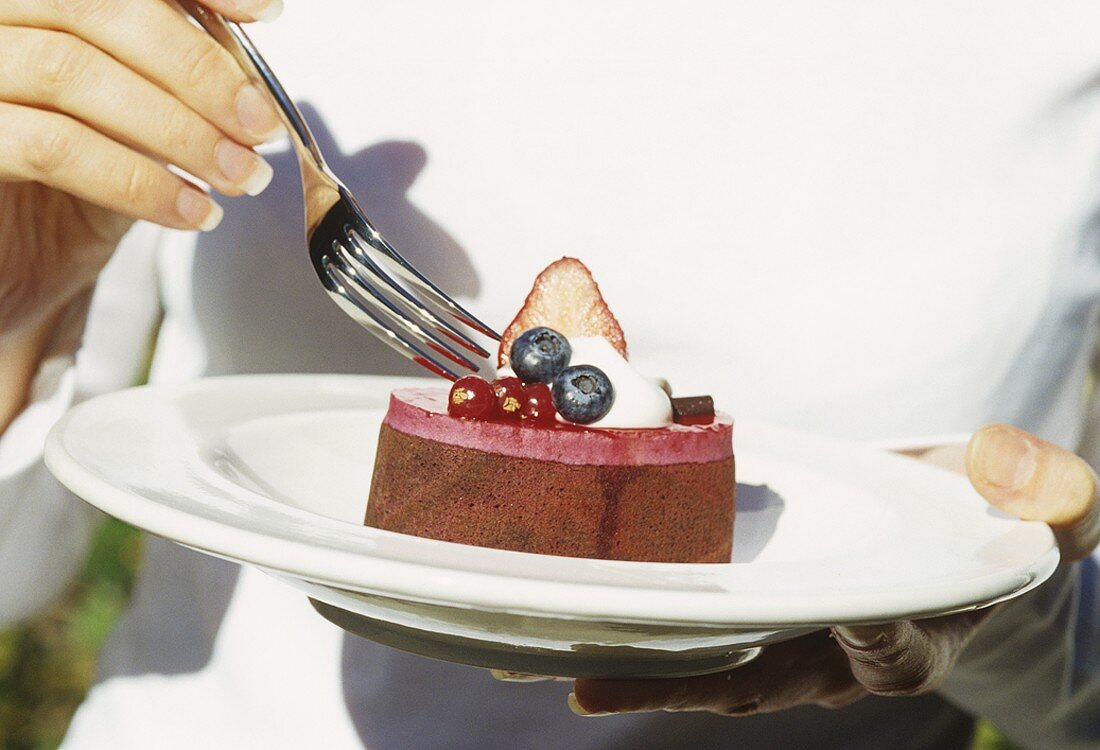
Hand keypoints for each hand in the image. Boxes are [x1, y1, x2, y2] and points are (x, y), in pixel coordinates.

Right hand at [0, 0, 284, 343]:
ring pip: (71, 70)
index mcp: (35, 9)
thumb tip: (250, 79)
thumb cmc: (70, 196)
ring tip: (235, 173)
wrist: (18, 271)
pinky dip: (137, 179)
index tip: (262, 11)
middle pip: (95, 6)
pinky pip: (52, 145)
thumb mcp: (138, 131)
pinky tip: (189, 208)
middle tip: (257, 124)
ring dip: (176, 128)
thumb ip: (178, 88)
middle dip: (196, 69)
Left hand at [568, 424, 1099, 716]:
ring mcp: (793, 631)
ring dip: (636, 662)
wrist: (961, 524)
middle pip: (756, 678)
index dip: (861, 643)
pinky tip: (581, 610)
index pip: (887, 654)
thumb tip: (1002, 465)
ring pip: (709, 659)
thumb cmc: (1001, 522)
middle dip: (676, 685)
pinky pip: (698, 619)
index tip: (837, 620)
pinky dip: (644, 619)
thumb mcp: (1056, 506)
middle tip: (592, 684)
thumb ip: (1051, 490)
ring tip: (556, 661)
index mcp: (918, 635)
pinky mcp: (760, 597)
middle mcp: (841, 651)